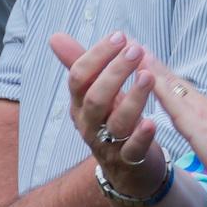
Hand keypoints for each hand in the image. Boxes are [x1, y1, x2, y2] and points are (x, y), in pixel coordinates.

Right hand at [49, 31, 168, 201]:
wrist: (127, 169)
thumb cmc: (111, 119)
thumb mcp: (95, 91)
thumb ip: (81, 63)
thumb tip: (55, 36)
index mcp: (80, 103)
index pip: (79, 77)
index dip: (97, 55)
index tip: (120, 36)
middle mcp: (90, 124)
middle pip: (96, 98)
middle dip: (115, 72)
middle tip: (135, 50)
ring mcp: (108, 144)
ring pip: (116, 122)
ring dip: (133, 98)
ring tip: (148, 76)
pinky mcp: (129, 161)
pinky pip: (132, 149)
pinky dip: (141, 136)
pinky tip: (151, 121)